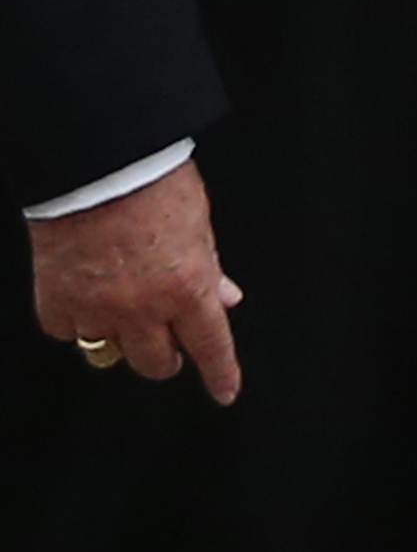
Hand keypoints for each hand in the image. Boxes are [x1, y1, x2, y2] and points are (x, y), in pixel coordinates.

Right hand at [30, 159, 243, 406]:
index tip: (225, 391)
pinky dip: (76, 319)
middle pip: (157, 363)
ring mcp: (97, 309)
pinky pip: (68, 331)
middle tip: (166, 337)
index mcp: (187, 286)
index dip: (221, 373)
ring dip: (119, 337)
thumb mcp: (198, 220)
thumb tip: (225, 296)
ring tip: (121, 308)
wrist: (96, 159)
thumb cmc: (151, 178)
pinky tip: (83, 295)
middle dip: (167, 355)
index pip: (211, 344)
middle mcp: (142, 308)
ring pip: (108, 354)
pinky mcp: (57, 303)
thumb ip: (209, 266)